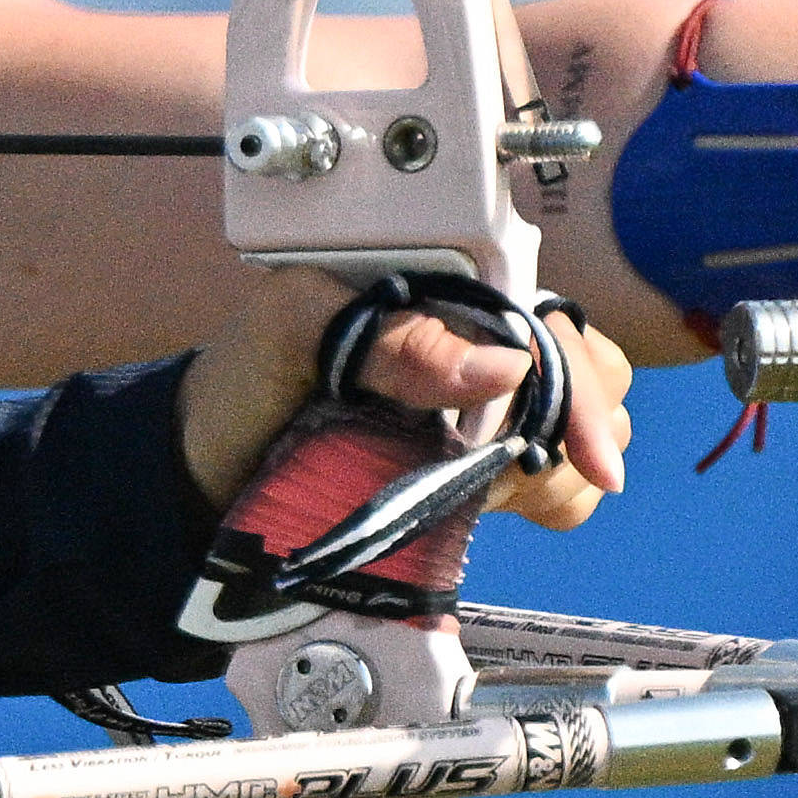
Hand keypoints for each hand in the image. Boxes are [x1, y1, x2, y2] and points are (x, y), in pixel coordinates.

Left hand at [176, 270, 634, 526]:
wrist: (206, 467)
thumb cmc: (245, 375)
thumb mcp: (295, 329)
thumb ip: (387, 335)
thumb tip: (504, 366)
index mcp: (448, 287)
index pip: (552, 322)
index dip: (579, 387)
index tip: (590, 459)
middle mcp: (480, 339)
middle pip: (591, 375)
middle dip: (571, 433)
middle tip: (501, 476)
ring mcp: (485, 404)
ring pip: (580, 435)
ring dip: (551, 476)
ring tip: (477, 493)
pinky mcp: (479, 465)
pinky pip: (553, 485)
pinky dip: (541, 504)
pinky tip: (486, 510)